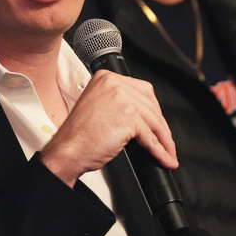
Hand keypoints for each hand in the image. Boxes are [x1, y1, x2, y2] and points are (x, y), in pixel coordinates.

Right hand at [40, 70, 176, 186]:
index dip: (153, 109)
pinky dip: (160, 150)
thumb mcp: (98, 106)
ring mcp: (122, 99)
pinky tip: (164, 157)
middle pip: (151, 105)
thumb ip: (119, 102)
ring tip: (168, 153)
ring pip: (154, 121)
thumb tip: (143, 114)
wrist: (67, 150)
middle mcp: (114, 83)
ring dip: (164, 140)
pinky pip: (151, 136)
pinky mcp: (128, 117)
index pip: (142, 90)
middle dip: (161, 126)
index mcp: (106, 78)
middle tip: (166, 141)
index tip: (158, 122)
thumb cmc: (78, 135)